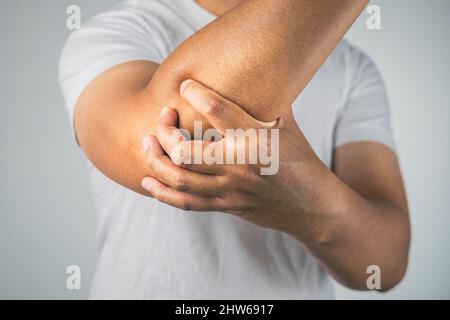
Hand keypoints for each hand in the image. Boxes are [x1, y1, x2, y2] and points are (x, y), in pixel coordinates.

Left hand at [141, 80, 335, 241]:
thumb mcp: (289, 125)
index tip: (184, 85)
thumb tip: (262, 68)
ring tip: (147, 143)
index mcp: (257, 139)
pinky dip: (163, 194)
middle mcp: (240, 164)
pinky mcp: (226, 205)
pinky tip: (147, 181)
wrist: (311, 205)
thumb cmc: (300, 159)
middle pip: (186, 151)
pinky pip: (188, 203)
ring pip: (181, 178)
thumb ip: (270, 98)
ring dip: (156, 160)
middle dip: (164, 133)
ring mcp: (231, 189)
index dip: (196, 94)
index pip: (219, 112)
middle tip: (162, 119)